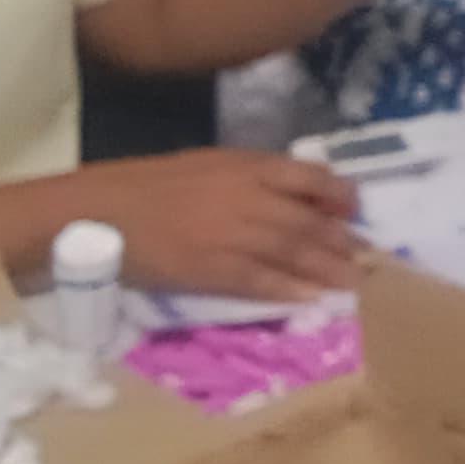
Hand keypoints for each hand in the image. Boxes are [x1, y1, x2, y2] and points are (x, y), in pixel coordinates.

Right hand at [83, 149, 363, 300]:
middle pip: (307, 219)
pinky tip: (311, 300)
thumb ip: (247, 176)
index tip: (354, 208)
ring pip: (292, 252)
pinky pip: (259, 281)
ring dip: (326, 269)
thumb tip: (287, 192)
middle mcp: (247, 197)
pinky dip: (289, 290)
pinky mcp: (211, 269)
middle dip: (340, 239)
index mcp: (245, 166)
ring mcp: (231, 234)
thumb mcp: (205, 163)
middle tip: (367, 256)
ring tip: (353, 283)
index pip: (308, 176)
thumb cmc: (145, 184)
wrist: (98, 211)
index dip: (337, 193)